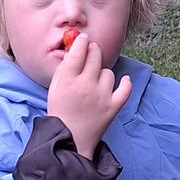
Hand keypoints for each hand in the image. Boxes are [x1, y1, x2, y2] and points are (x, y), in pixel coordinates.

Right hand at [47, 33, 131, 158]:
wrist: (71, 140)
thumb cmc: (61, 113)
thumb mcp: (54, 89)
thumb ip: (63, 69)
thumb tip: (75, 52)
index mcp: (68, 80)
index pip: (79, 51)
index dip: (82, 41)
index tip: (83, 39)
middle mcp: (86, 85)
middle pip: (96, 55)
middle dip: (93, 51)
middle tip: (91, 55)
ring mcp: (102, 96)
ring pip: (108, 72)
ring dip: (103, 74)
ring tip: (96, 83)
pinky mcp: (113, 107)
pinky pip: (125, 88)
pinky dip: (125, 83)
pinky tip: (123, 81)